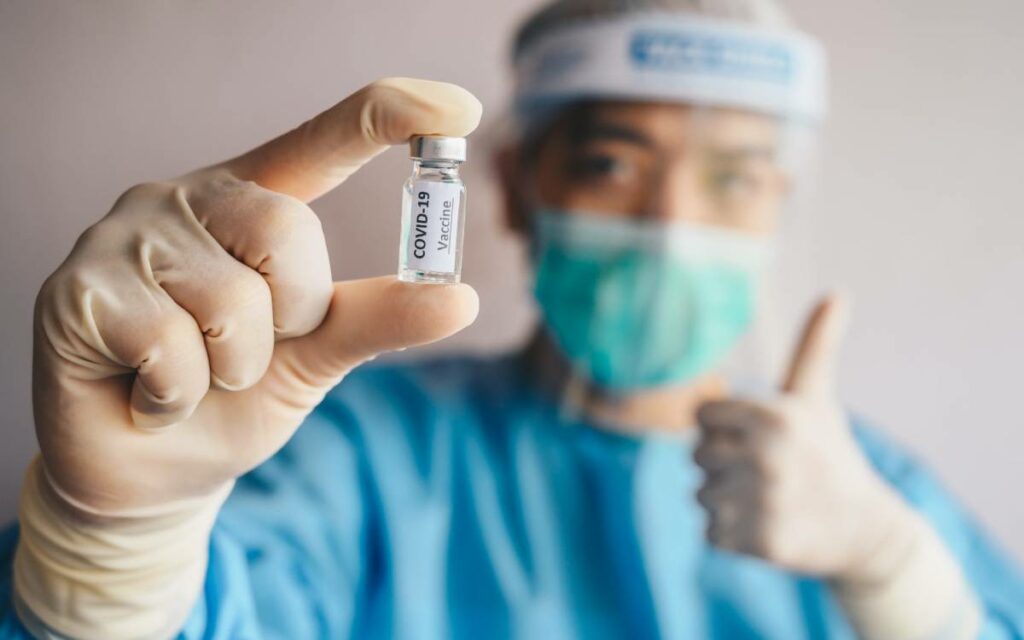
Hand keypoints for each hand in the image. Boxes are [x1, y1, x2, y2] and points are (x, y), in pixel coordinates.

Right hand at [32, 77, 482, 514]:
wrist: (157, 473)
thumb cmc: (237, 400)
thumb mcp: (319, 355)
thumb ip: (377, 318)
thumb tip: (461, 300)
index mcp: (253, 202)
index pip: (322, 141)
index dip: (388, 116)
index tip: (459, 111)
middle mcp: (188, 199)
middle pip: (288, 229)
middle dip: (292, 318)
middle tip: (248, 354)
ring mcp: (125, 235)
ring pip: (233, 300)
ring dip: (232, 369)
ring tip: (194, 376)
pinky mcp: (77, 286)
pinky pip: (169, 344)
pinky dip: (176, 394)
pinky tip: (147, 394)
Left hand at [694, 294, 909, 576]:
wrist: (865, 530)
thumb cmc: (829, 453)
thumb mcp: (818, 397)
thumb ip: (815, 345)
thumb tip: (838, 292)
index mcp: (774, 416)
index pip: (701, 414)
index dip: (723, 426)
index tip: (754, 436)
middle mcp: (767, 457)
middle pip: (697, 455)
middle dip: (724, 463)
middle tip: (767, 471)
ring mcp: (762, 503)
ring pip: (701, 494)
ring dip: (727, 501)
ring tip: (770, 500)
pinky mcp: (759, 543)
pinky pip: (711, 532)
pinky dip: (732, 534)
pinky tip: (767, 527)